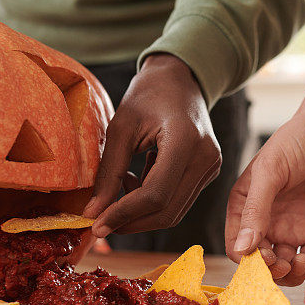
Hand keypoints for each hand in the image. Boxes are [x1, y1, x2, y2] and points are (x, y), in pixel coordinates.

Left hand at [83, 54, 221, 236]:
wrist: (181, 78)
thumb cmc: (148, 95)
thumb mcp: (121, 127)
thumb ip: (109, 173)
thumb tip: (92, 212)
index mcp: (186, 141)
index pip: (155, 195)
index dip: (124, 214)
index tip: (96, 225)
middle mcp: (206, 158)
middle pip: (167, 211)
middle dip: (131, 221)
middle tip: (101, 220)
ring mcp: (211, 167)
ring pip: (174, 212)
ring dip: (141, 213)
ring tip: (121, 186)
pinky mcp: (208, 172)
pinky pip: (178, 200)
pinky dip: (152, 201)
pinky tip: (137, 179)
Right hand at [225, 114, 304, 284]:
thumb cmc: (295, 143)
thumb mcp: (270, 173)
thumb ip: (256, 210)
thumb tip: (243, 249)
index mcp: (243, 209)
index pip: (237, 248)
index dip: (249, 261)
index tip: (265, 259)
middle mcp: (264, 224)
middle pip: (262, 265)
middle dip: (273, 271)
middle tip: (287, 263)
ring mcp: (290, 230)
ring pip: (287, 269)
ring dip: (294, 273)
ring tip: (304, 259)